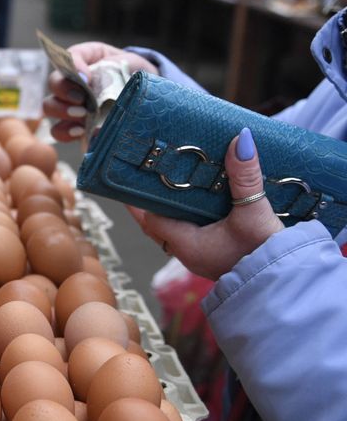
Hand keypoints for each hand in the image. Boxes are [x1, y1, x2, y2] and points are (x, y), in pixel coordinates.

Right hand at [43, 42, 158, 141]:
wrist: (146, 94)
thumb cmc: (132, 74)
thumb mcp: (125, 60)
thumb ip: (110, 64)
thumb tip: (90, 80)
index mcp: (81, 62)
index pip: (65, 59)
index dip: (71, 68)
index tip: (86, 78)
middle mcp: (70, 83)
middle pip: (53, 83)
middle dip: (64, 93)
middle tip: (82, 101)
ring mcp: (70, 105)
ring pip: (50, 108)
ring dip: (62, 112)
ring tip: (82, 117)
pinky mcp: (75, 126)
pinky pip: (61, 132)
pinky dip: (68, 133)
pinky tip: (81, 133)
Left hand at [125, 128, 283, 279]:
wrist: (287, 279)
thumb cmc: (266, 252)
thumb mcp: (254, 211)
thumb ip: (245, 176)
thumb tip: (239, 141)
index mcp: (187, 243)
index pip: (151, 218)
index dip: (141, 200)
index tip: (133, 179)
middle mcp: (189, 253)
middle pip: (156, 226)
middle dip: (148, 206)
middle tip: (141, 182)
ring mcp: (201, 257)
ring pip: (173, 232)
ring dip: (168, 212)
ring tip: (166, 188)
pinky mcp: (216, 256)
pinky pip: (192, 235)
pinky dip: (187, 219)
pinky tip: (197, 205)